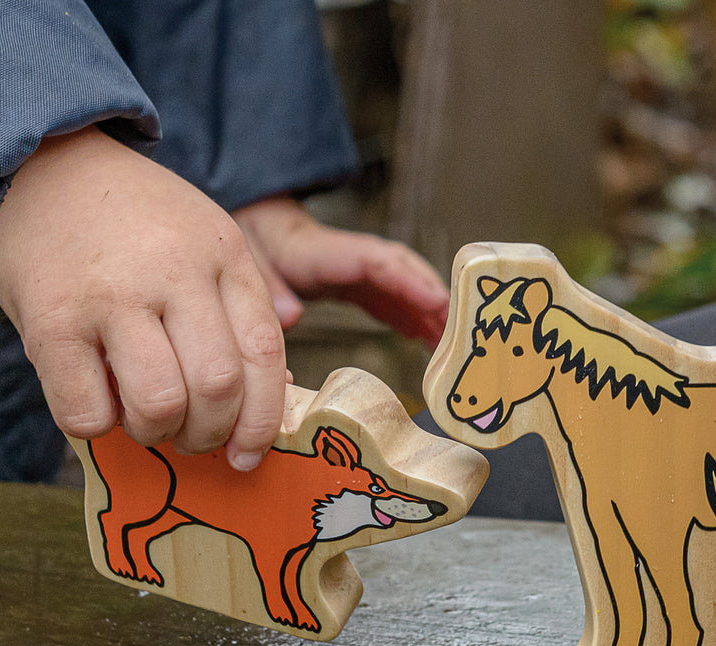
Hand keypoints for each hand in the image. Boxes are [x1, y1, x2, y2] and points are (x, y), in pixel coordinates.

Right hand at [0, 126, 285, 470]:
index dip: (261, 420)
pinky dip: (99, 427)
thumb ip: (239, 314)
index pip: (262, 354)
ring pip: (159, 404)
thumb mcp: (205, 245)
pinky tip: (98, 400)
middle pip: (217, 387)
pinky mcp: (51, 322)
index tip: (248, 454)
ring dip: (156, 434)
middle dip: (208, 434)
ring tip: (145, 419)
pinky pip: (87, 412)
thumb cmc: (137, 229)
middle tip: (191, 436)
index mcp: (222, 255)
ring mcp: (110, 296)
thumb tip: (267, 406)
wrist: (44, 173)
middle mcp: (172, 272)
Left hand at [232, 196, 448, 345]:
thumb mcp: (254, 265)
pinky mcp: (360, 285)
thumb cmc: (257, 245)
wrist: (259, 230)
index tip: (439, 302)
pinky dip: (413, 318)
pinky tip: (428, 340)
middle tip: (461, 329)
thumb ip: (271, 289)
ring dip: (430, 312)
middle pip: (403, 271)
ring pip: (404, 287)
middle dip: (434, 297)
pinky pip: (393, 300)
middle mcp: (352, 259)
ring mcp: (360, 272)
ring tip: (453, 344)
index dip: (410, 281)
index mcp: (328, 253)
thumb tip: (291, 315)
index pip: (377, 263)